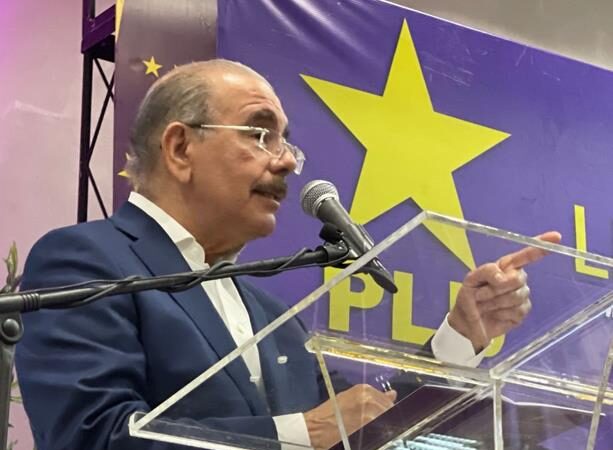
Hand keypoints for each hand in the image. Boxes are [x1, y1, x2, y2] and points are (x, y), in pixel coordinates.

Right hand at [304, 384, 396, 448]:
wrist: (315, 427)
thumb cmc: (329, 415)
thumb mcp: (351, 399)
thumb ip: (373, 397)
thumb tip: (393, 394)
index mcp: (364, 389)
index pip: (388, 401)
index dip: (386, 411)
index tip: (383, 418)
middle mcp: (369, 398)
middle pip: (390, 410)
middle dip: (386, 418)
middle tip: (377, 426)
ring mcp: (370, 412)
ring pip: (387, 421)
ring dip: (383, 426)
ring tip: (371, 431)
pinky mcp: (368, 425)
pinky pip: (382, 430)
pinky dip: (379, 433)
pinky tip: (370, 435)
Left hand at [448, 231, 561, 351]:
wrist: (467, 323)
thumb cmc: (469, 298)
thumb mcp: (471, 280)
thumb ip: (487, 271)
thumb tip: (504, 276)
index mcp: (505, 267)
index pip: (525, 255)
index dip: (540, 246)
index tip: (556, 237)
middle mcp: (516, 279)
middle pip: (518, 279)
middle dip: (496, 288)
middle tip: (480, 295)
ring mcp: (521, 296)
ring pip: (517, 296)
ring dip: (495, 302)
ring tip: (484, 305)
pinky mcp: (522, 313)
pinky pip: (517, 311)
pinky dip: (501, 314)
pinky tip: (494, 314)